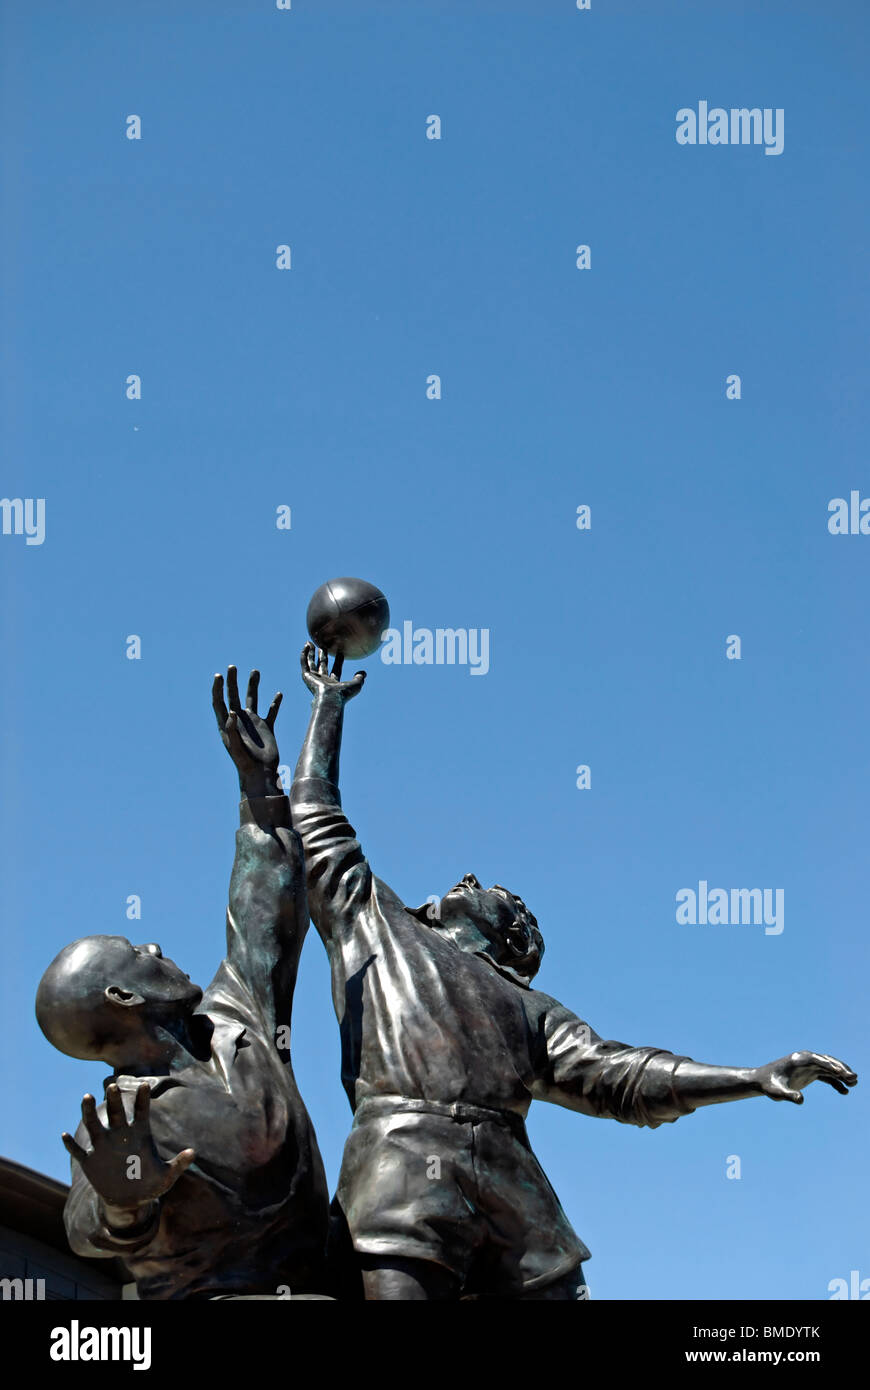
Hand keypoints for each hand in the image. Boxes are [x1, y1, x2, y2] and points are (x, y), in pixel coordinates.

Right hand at [62, 1084, 194, 1215]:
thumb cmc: (150, 1185)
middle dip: (113, 1099)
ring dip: (88, 1112)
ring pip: (94, 1124)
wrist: (129, 1200)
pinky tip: (63, 1135)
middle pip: (115, 1112)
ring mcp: (103, 1146)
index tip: (145, 1084)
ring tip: (85, 1097)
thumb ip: (179, 1164)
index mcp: (140, 1134)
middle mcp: (120, 1135)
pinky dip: (70, 1144)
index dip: (142, 1099)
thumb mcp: (166, 1177)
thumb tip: (193, 1152)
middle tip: (112, 1086)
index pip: (141, 1111)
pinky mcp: (90, 1160)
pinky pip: (77, 1150)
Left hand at [213, 666, 282, 797]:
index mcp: (228, 725)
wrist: (260, 774)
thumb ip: (231, 730)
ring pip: (252, 699)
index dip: (218, 689)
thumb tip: (231, 711)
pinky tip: (278, 694)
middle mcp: (239, 721)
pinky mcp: (266, 728)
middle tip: (232, 667)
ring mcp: (253, 723)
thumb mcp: (236, 747)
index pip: (219, 702)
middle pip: (233, 696)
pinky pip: (270, 712)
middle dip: (232, 681)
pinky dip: (275, 703)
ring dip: (252, 685)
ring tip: (254, 671)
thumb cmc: (245, 764)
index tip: (219, 676)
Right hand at [300, 643, 365, 703]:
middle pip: (322, 665)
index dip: (338, 661)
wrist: (331, 698)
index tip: (341, 652)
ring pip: (311, 663)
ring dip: (310, 653)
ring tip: (310, 643)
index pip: (336, 670)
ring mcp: (314, 678)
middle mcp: (323, 680)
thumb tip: (364, 673)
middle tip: (323, 646)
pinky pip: (304, 663)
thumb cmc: (343, 694)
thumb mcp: (355, 685)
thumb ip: (359, 678)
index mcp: (334, 683)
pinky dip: (304, 654)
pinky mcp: (306, 676)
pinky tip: (306, 645)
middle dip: (322, 656)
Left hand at [754, 1051, 856, 1103]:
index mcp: (798, 1060)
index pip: (817, 1060)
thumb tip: (801, 1100)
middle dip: (840, 1069)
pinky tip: (844, 1091)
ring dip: (841, 1075)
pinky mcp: (810, 1072)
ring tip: (854, 1083)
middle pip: (827, 1062)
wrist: (763, 1082)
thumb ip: (789, 1096)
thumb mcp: (777, 1093)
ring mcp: (809, 1066)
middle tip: (853, 1078)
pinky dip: (836, 1082)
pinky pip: (826, 1076)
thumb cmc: (769, 1086)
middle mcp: (805, 1060)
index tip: (842, 1073)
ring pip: (829, 1068)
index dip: (829, 1066)